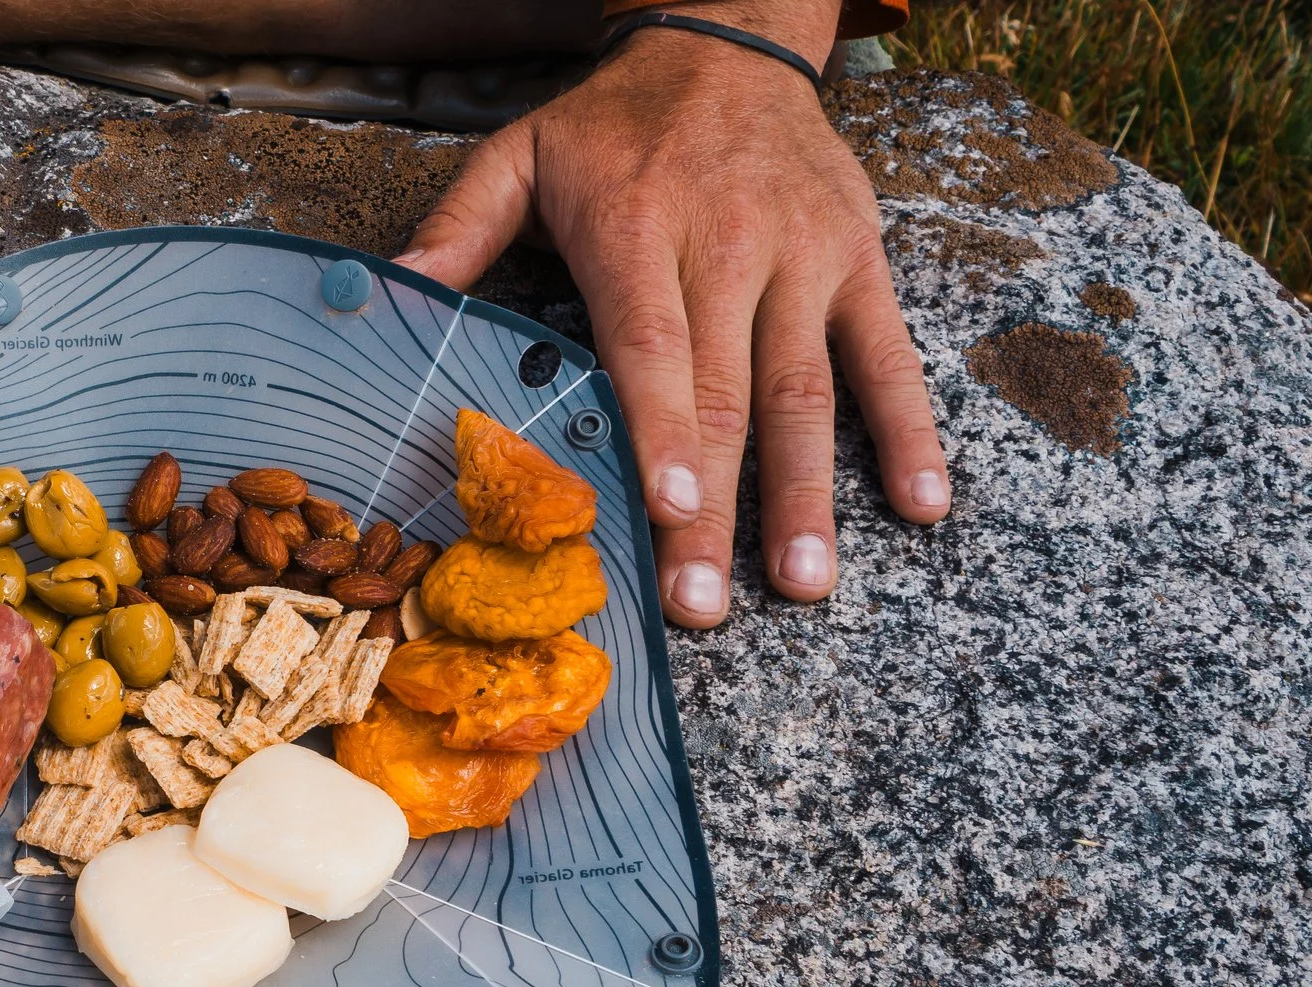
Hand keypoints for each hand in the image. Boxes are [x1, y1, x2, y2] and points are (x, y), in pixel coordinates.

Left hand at [395, 0, 949, 627]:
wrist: (729, 43)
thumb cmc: (615, 125)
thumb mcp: (520, 155)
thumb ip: (458, 228)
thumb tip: (389, 291)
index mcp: (637, 232)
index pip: (653, 346)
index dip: (665, 429)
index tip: (672, 507)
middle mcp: (729, 247)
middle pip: (726, 394)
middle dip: (720, 508)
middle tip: (705, 605)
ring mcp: (803, 258)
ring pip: (808, 390)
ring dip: (809, 493)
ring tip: (803, 582)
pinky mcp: (859, 261)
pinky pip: (890, 354)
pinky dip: (913, 430)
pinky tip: (923, 505)